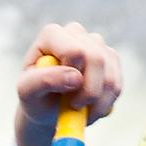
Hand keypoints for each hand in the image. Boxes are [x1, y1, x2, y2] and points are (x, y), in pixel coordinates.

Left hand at [14, 23, 122, 145]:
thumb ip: (44, 81)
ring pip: (109, 75)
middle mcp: (75, 33)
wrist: (47, 106)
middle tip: (74, 107)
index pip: (74, 51)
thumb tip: (76, 78)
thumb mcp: (27, 92)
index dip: (73, 76)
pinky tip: (90, 109)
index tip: (63, 92)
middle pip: (96, 60)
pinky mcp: (111, 59)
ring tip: (80, 112)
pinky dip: (105, 104)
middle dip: (88, 92)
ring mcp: (96, 44)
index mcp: (52, 34)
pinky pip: (117, 85)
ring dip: (97, 103)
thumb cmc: (34, 96)